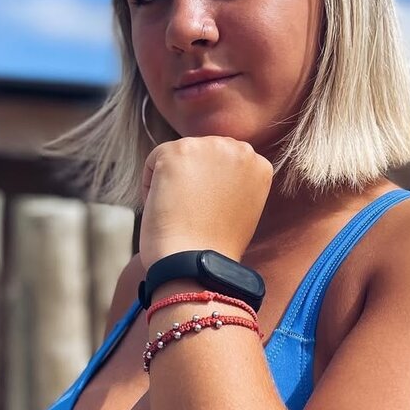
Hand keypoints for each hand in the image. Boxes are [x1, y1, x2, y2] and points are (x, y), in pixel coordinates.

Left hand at [139, 136, 273, 269]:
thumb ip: (235, 184)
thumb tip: (212, 176)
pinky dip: (151, 185)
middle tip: (191, 211)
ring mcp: (208, 147)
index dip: (210, 186)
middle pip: (201, 153)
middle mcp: (238, 149)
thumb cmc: (216, 247)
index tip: (207, 208)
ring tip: (181, 212)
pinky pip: (153, 162)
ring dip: (173, 181)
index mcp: (259, 164)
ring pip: (178, 155)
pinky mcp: (177, 152)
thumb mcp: (243, 209)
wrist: (198, 262)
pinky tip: (165, 207)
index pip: (224, 160)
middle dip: (193, 178)